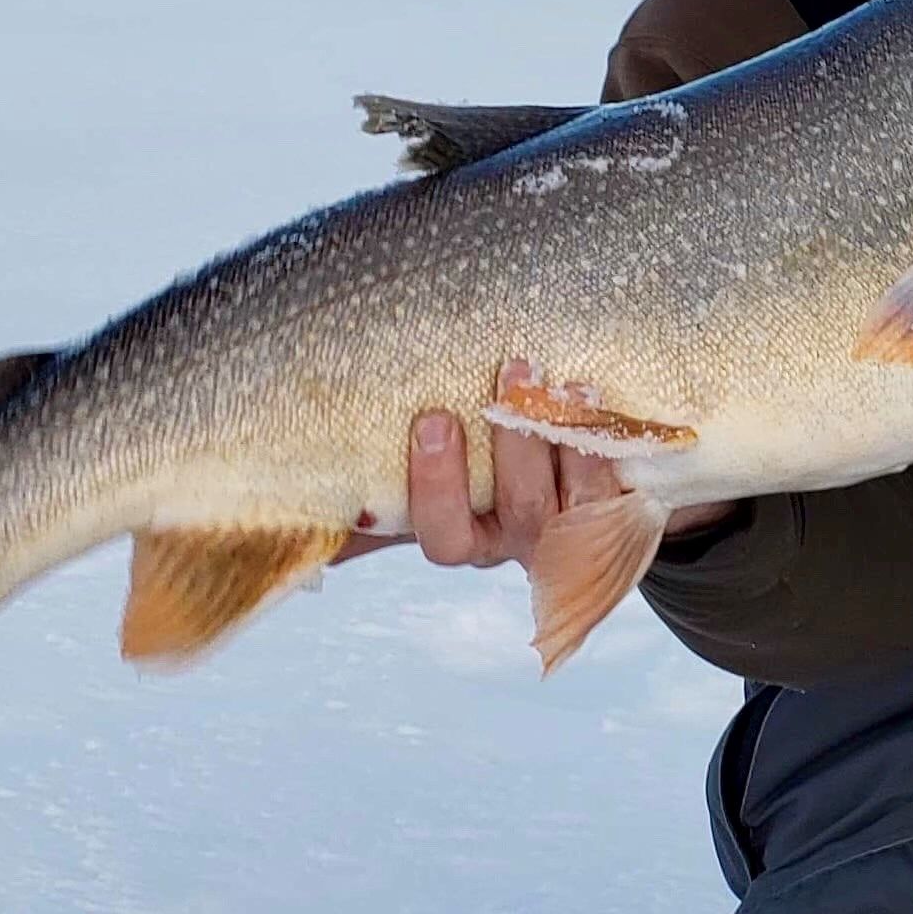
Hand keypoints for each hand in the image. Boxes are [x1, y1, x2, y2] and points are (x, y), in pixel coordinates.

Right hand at [333, 371, 732, 576]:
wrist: (565, 490)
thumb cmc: (468, 479)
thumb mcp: (413, 490)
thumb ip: (368, 494)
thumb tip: (294, 498)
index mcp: (465, 540)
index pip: (444, 534)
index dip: (437, 485)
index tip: (433, 418)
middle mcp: (518, 542)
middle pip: (518, 510)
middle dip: (513, 443)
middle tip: (510, 371)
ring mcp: (572, 527)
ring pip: (573, 496)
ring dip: (564, 433)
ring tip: (555, 376)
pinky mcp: (617, 507)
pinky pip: (618, 479)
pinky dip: (604, 436)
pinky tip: (590, 390)